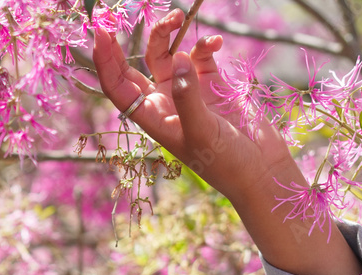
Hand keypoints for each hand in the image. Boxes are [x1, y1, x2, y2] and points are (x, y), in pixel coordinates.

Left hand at [92, 9, 361, 274]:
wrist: (260, 171)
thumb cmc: (226, 162)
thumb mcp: (202, 132)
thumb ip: (188, 96)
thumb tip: (180, 59)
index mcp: (152, 118)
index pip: (118, 87)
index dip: (105, 62)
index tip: (100, 34)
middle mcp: (165, 103)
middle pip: (136, 67)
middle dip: (129, 42)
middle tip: (121, 16)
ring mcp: (189, 92)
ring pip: (168, 55)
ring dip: (168, 35)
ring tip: (177, 17)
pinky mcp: (214, 85)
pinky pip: (201, 56)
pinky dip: (205, 45)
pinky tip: (214, 44)